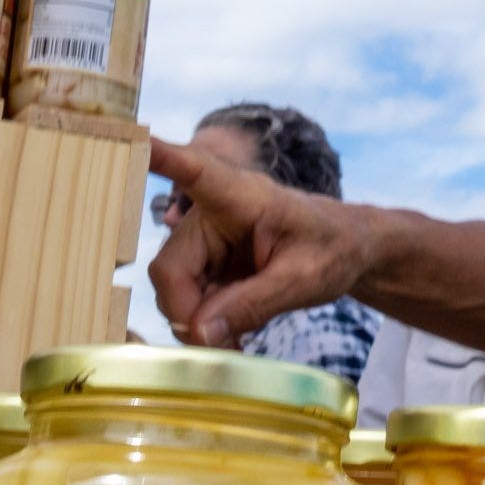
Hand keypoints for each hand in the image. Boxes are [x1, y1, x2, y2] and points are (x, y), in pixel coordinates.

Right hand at [146, 135, 370, 348]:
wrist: (345, 249)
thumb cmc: (332, 248)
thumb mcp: (304, 279)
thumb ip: (254, 303)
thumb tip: (200, 332)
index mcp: (240, 196)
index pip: (195, 172)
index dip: (163, 160)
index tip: (139, 138)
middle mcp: (211, 213)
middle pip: (170, 267)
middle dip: (188, 311)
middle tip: (221, 346)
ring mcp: (204, 241)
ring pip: (173, 287)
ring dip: (196, 321)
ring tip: (236, 341)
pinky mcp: (205, 264)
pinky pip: (186, 298)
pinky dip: (203, 323)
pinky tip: (230, 334)